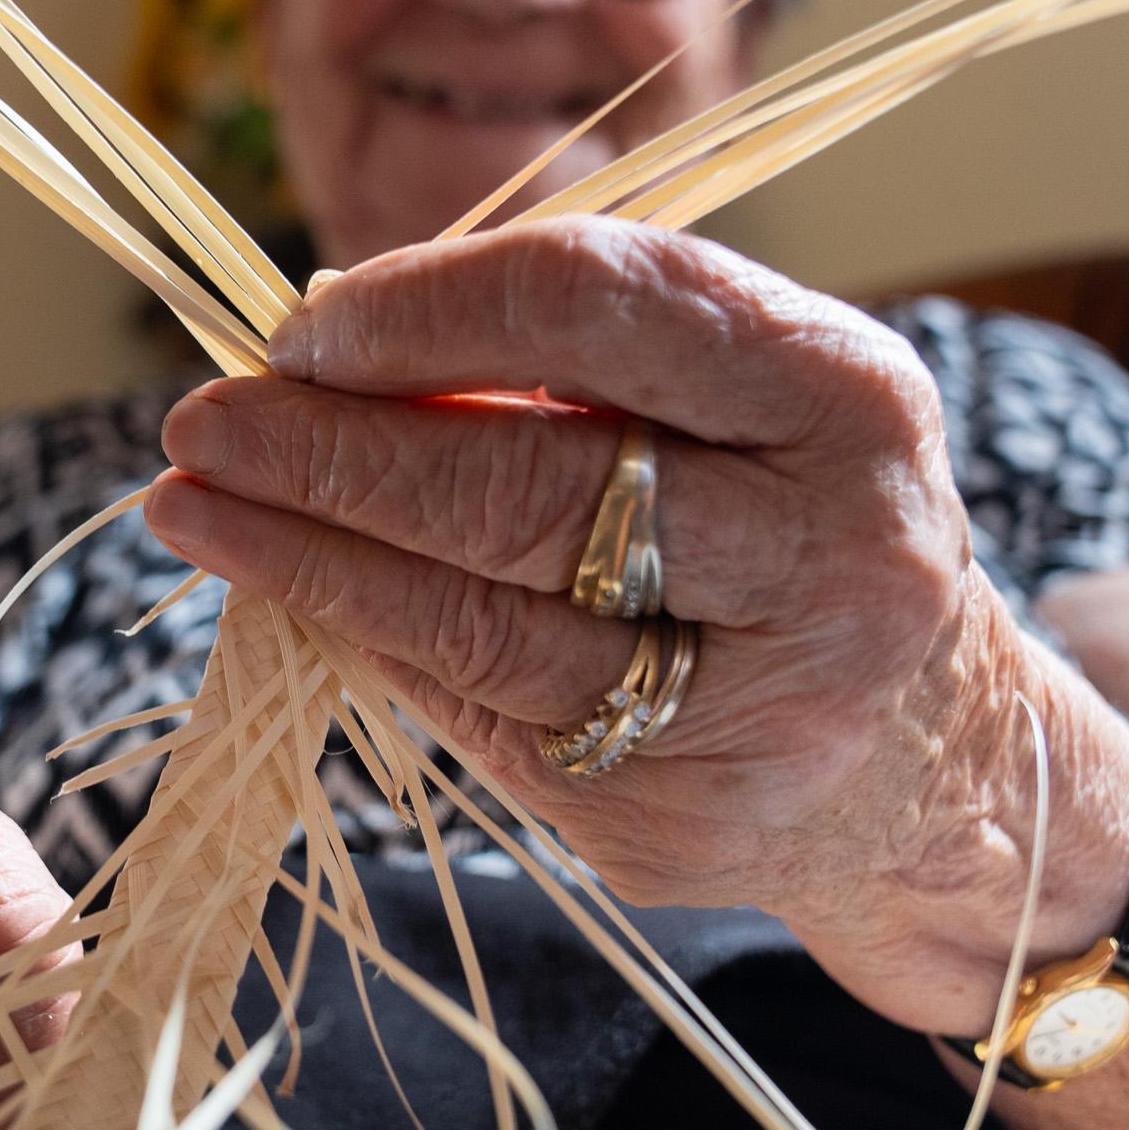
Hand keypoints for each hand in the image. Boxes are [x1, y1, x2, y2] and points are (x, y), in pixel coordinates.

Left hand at [141, 218, 1128, 1030]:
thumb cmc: (795, 526)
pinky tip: (301, 598)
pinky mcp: (674, 824)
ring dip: (309, 560)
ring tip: (194, 510)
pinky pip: (481, 718)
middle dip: (333, 448)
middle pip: (527, 485)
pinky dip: (376, 644)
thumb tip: (330, 339)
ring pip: (481, 623)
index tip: (303, 322)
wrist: (934, 766)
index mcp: (848, 397)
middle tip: (201, 420)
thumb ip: (577, 356)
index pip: (604, 309)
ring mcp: (756, 710)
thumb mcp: (750, 403)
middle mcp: (826, 555)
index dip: (428, 306)